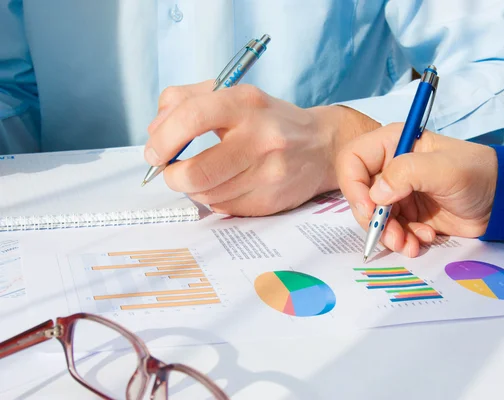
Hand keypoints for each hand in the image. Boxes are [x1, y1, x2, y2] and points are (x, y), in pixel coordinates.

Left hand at [144, 81, 379, 215]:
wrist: (321, 146)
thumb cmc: (268, 120)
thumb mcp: (232, 95)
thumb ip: (186, 100)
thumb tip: (155, 131)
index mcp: (246, 104)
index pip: (192, 117)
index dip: (164, 138)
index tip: (155, 152)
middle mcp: (261, 139)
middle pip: (196, 172)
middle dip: (173, 177)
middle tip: (172, 171)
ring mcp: (269, 174)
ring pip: (207, 195)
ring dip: (195, 188)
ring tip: (206, 174)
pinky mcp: (271, 201)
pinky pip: (225, 208)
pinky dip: (217, 199)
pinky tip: (230, 184)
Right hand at [336, 123, 497, 256]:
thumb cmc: (477, 174)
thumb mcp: (444, 169)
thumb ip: (406, 173)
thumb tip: (375, 196)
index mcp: (392, 144)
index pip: (353, 161)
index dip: (354, 187)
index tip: (369, 209)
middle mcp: (390, 167)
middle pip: (360, 195)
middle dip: (374, 220)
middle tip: (393, 236)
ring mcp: (398, 193)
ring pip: (375, 218)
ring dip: (390, 235)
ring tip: (411, 244)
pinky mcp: (408, 214)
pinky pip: (393, 231)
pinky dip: (404, 241)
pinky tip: (424, 240)